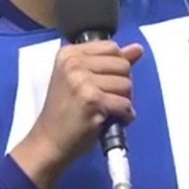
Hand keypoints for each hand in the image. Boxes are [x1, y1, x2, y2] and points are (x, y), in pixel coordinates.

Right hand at [13, 41, 143, 188]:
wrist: (49, 140)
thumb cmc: (66, 111)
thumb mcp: (82, 79)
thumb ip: (109, 62)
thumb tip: (138, 49)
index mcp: (69, 53)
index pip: (112, 47)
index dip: (116, 67)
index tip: (104, 83)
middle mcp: (73, 63)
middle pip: (122, 65)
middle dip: (122, 84)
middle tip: (106, 99)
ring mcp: (81, 81)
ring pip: (127, 84)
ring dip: (123, 101)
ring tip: (106, 110)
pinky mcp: (91, 100)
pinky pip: (125, 104)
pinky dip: (124, 116)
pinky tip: (112, 120)